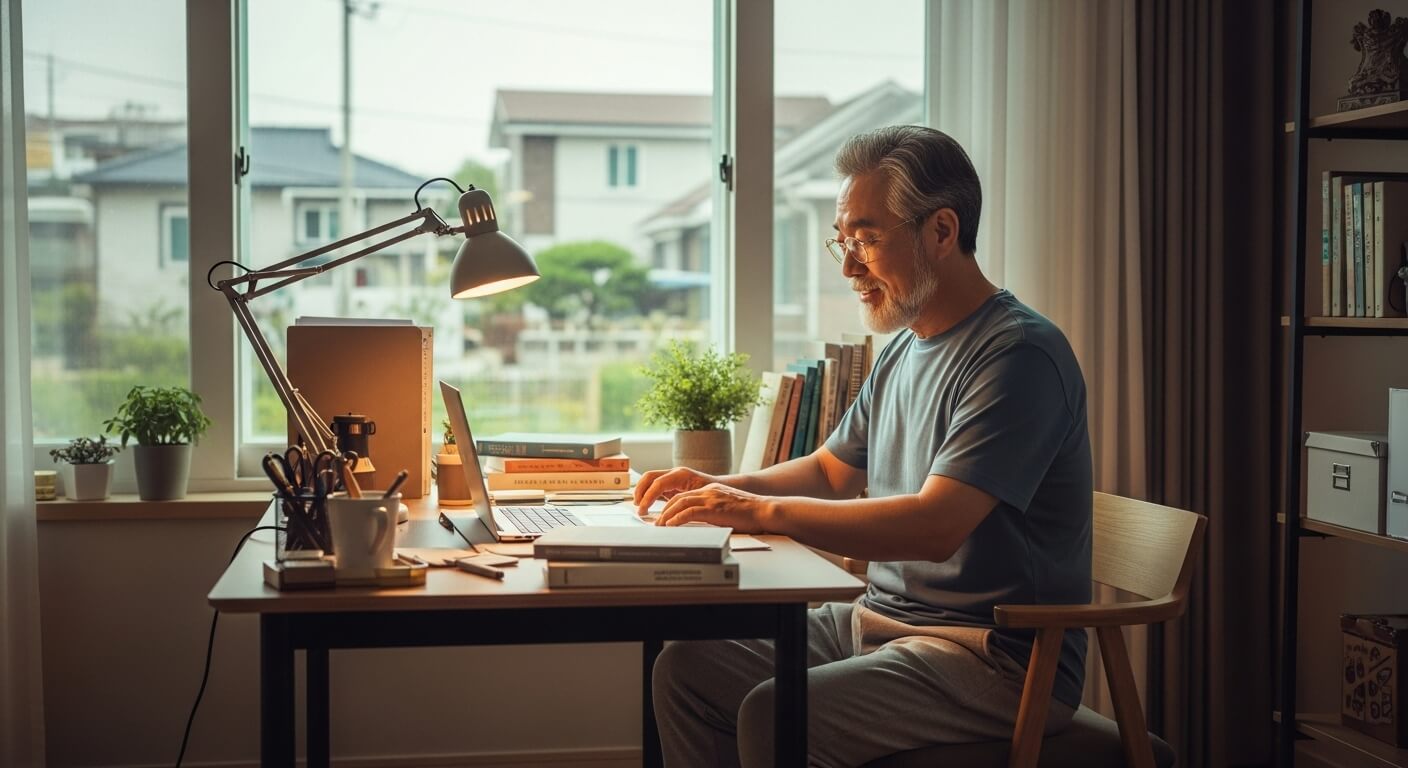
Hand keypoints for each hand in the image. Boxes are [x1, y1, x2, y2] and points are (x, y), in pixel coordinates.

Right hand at [634, 466, 718, 515]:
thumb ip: (684, 505)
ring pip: (650, 480)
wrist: (722, 489)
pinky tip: (646, 505)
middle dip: (640, 491)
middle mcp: (675, 473)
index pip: (658, 483)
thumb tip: (671, 517)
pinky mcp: (671, 484)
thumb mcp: (698, 500)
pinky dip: (647, 494)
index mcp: (681, 475)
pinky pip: (654, 486)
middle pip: (649, 477)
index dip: (648, 497)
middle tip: (639, 507)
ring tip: (640, 506)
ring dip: (642, 492)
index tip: (643, 509)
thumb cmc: (714, 495)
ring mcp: (672, 477)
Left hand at [654, 483, 773, 533]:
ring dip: (666, 515)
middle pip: (678, 497)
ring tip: (659, 526)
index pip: (684, 495)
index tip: (662, 516)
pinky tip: (670, 525)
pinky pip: (689, 512)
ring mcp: (711, 498)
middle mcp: (708, 491)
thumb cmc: (749, 513)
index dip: (669, 505)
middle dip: (664, 510)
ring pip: (680, 503)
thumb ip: (712, 512)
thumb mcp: (726, 508)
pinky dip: (677, 518)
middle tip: (655, 522)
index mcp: (710, 490)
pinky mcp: (714, 508)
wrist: (764, 510)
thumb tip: (699, 523)